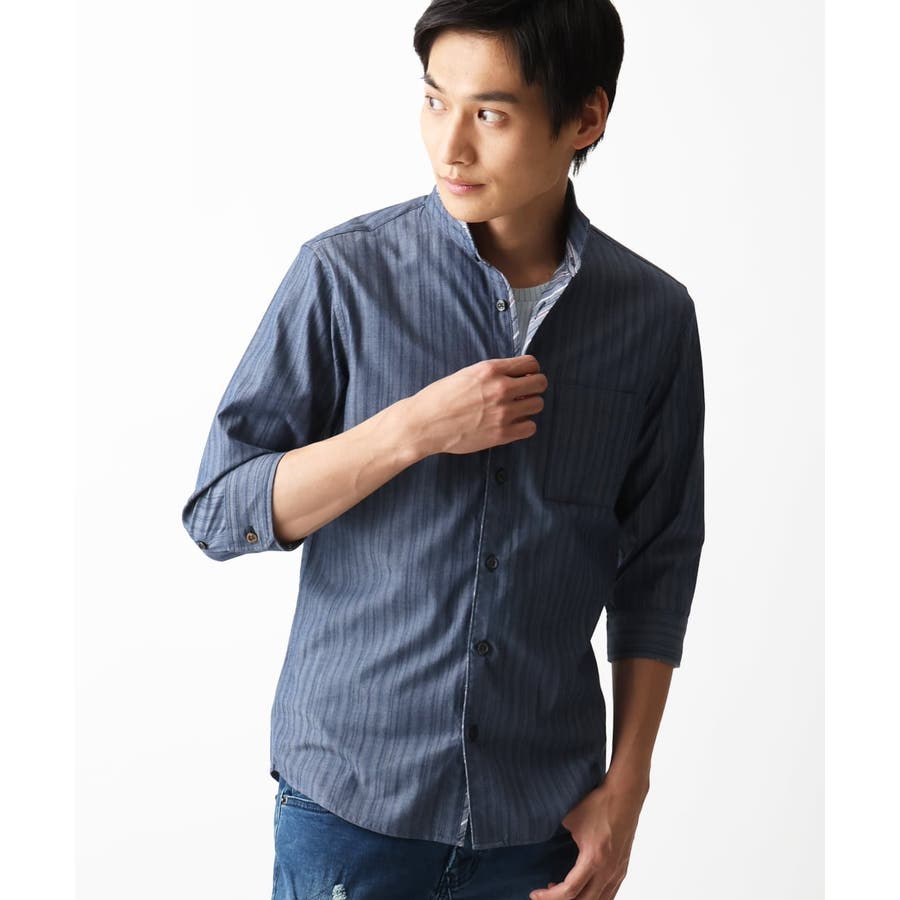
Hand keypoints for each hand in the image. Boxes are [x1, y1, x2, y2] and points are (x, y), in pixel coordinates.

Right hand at [407, 355, 547, 456]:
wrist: (424, 424)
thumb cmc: (439, 398)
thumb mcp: (466, 374)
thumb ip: (492, 374)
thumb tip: (514, 376)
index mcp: (491, 370)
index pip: (531, 363)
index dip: (530, 370)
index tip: (524, 376)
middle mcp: (501, 389)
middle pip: (540, 383)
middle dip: (534, 387)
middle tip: (523, 393)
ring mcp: (503, 412)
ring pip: (538, 405)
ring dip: (529, 406)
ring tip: (515, 409)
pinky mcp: (502, 434)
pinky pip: (530, 427)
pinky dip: (524, 425)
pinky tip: (512, 424)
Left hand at [529, 774, 648, 899]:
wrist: (625, 795)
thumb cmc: (599, 805)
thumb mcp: (570, 819)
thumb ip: (557, 836)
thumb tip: (543, 842)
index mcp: (594, 858)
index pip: (569, 891)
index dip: (549, 897)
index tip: (535, 893)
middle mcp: (608, 871)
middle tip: (545, 895)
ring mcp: (618, 872)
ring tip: (560, 891)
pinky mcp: (622, 869)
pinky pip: (608, 895)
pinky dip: (592, 897)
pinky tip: (581, 889)